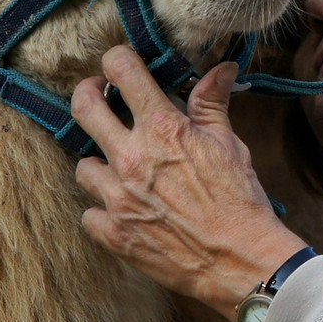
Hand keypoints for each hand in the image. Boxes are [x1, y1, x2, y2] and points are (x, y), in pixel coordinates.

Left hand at [71, 46, 307, 320]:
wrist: (239, 260)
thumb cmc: (239, 200)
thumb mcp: (229, 143)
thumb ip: (212, 103)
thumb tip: (222, 69)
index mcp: (162, 128)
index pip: (121, 70)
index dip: (117, 61)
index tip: (119, 68)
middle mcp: (131, 157)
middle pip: (83, 108)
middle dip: (88, 94)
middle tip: (100, 99)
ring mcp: (117, 197)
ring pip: (83, 165)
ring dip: (100, 163)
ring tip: (120, 168)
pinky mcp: (114, 233)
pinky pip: (89, 213)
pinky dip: (103, 210)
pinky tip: (124, 210)